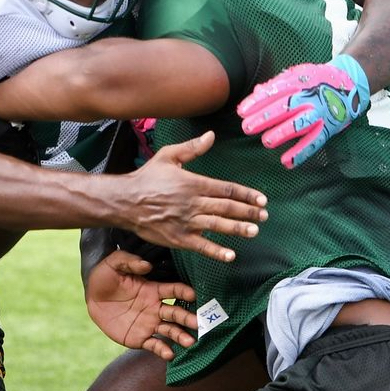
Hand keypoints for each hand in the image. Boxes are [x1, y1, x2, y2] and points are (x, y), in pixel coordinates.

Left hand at [85, 249, 197, 360]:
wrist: (91, 298)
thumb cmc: (105, 277)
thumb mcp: (113, 264)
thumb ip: (129, 261)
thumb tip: (146, 265)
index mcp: (153, 290)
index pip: (173, 290)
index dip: (183, 292)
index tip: (193, 295)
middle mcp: (155, 308)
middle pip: (176, 313)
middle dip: (188, 318)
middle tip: (198, 323)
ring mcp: (149, 324)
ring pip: (170, 330)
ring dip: (180, 335)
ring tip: (190, 342)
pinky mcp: (140, 338)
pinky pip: (154, 345)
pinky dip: (163, 350)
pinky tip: (170, 354)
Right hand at [120, 131, 266, 264]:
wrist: (124, 202)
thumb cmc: (146, 177)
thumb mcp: (167, 156)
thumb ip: (192, 147)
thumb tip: (211, 135)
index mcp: (193, 183)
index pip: (226, 189)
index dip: (246, 194)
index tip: (262, 199)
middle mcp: (193, 203)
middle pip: (227, 207)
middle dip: (248, 212)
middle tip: (264, 216)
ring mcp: (186, 222)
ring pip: (218, 225)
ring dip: (238, 229)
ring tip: (254, 231)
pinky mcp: (178, 238)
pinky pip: (201, 246)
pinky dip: (216, 251)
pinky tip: (231, 255)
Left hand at [236, 54, 370, 168]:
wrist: (348, 83)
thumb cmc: (315, 80)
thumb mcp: (296, 75)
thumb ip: (276, 85)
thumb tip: (255, 93)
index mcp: (298, 82)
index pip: (274, 92)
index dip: (256, 103)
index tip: (241, 112)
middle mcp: (309, 97)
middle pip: (285, 107)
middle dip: (264, 118)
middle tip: (246, 128)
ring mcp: (320, 113)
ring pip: (300, 124)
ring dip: (282, 134)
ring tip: (266, 142)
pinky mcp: (328, 128)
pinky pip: (314, 142)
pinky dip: (301, 153)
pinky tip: (286, 162)